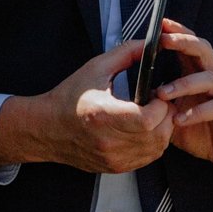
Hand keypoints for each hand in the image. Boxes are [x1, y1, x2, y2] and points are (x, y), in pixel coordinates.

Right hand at [0, 40, 173, 173]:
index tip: (155, 94)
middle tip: (156, 102)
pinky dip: (153, 143)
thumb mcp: (96, 68)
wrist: (46, 128)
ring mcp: (113, 158)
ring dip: (162, 129)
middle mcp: (109, 141)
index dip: (160, 105)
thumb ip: (127, 53)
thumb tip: (155, 44)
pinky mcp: (116, 167)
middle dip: (166, 115)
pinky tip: (142, 129)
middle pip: (158, 134)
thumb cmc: (70, 97)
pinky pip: (149, 158)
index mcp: (103, 115)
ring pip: (158, 147)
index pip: (147, 119)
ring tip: (149, 114)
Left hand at [154, 21, 212, 173]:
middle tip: (164, 41)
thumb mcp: (174, 114)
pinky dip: (199, 111)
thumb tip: (130, 97)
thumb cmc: (202, 131)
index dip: (178, 33)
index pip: (191, 46)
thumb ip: (159, 103)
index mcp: (201, 75)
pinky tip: (181, 119)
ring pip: (210, 78)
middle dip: (185, 43)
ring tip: (162, 94)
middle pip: (205, 51)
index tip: (161, 24)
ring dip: (185, 83)